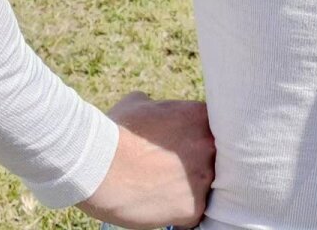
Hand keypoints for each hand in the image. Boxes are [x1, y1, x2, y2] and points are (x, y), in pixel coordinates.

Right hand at [77, 91, 214, 229]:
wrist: (100, 166)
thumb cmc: (115, 130)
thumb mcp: (138, 103)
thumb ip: (157, 105)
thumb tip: (152, 106)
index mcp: (201, 116)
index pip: (215, 129)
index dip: (199, 139)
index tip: (185, 145)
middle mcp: (210, 145)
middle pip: (216, 158)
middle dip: (198, 162)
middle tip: (175, 168)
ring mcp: (204, 178)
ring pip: (206, 187)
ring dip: (190, 188)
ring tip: (166, 188)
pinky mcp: (193, 207)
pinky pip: (194, 213)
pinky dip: (179, 212)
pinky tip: (162, 205)